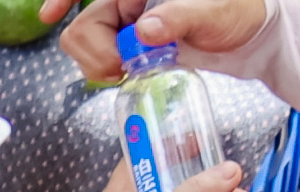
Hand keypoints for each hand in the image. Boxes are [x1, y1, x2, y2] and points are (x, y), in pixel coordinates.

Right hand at [46, 0, 269, 81]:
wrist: (249, 34)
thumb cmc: (240, 12)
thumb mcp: (216, 14)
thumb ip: (180, 18)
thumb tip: (143, 31)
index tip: (50, 15)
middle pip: (86, 20)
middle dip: (94, 48)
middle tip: (121, 68)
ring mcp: (126, 16)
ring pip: (84, 38)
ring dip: (99, 61)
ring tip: (130, 70)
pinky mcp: (126, 36)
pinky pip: (96, 50)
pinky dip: (103, 65)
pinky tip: (125, 70)